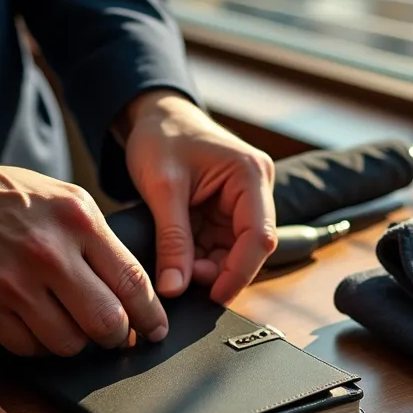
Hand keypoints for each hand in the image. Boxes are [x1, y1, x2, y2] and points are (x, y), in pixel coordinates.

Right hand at [0, 147, 167, 356]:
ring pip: (68, 343)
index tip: (155, 328)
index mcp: (77, 220)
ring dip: (77, 342)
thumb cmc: (7, 198)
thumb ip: (100, 240)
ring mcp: (14, 282)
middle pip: (105, 321)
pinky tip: (39, 325)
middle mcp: (49, 252)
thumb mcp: (65, 199)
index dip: (150, 314)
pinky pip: (28, 347)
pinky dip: (40, 345)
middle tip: (116, 334)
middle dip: (117, 336)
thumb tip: (135, 289)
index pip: (131, 281)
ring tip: (72, 325)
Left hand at [121, 90, 277, 304]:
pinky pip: (220, 245)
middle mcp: (255, 189)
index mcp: (250, 175)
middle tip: (183, 281)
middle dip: (219, 271)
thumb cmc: (161, 136)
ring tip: (176, 268)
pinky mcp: (227, 211)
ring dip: (207, 266)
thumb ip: (172, 240)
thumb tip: (175, 288)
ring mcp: (243, 201)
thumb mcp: (162, 188)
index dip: (239, 272)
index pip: (259, 237)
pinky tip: (180, 259)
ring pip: (234, 251)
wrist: (153, 116)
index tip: (213, 296)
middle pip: (250, 248)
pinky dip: (199, 257)